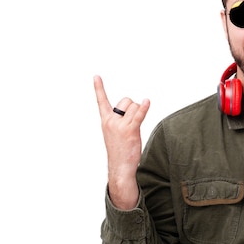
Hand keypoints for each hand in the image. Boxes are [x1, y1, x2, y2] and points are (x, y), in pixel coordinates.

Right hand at [94, 75, 150, 209]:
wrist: (120, 167)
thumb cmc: (119, 150)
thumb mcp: (114, 132)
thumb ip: (120, 119)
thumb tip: (135, 107)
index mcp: (105, 120)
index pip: (101, 101)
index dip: (99, 88)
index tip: (96, 76)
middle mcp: (111, 121)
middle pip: (126, 101)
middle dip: (132, 107)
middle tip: (131, 123)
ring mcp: (120, 125)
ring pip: (135, 107)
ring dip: (140, 113)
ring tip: (136, 128)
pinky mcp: (130, 130)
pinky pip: (139, 115)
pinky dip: (144, 108)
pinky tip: (147, 102)